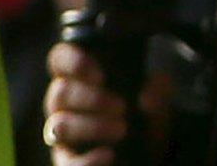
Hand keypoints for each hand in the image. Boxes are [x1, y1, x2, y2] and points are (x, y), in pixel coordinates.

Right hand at [43, 43, 172, 165]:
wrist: (148, 153)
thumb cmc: (141, 118)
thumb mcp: (155, 102)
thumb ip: (157, 92)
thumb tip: (147, 98)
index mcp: (77, 79)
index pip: (60, 60)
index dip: (73, 62)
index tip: (99, 74)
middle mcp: (62, 104)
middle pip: (60, 93)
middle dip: (91, 98)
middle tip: (122, 106)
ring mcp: (61, 134)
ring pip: (60, 125)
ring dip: (91, 126)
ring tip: (122, 129)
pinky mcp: (67, 162)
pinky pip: (68, 162)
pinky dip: (88, 159)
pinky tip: (109, 155)